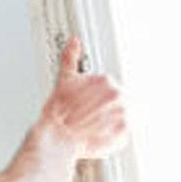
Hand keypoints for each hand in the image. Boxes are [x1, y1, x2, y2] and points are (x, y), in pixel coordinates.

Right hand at [39, 36, 127, 159]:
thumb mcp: (64, 81)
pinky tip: (97, 137)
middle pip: (116, 104)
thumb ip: (70, 59)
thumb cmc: (58, 114)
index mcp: (106, 80)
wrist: (56, 139)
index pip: (109, 90)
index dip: (96, 101)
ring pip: (120, 118)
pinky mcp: (124, 132)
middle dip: (102, 112)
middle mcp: (118, 94)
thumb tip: (73, 42)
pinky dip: (111, 137)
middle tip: (86, 121)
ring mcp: (123, 113)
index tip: (86, 109)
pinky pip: (122, 134)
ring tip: (90, 130)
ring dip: (107, 125)